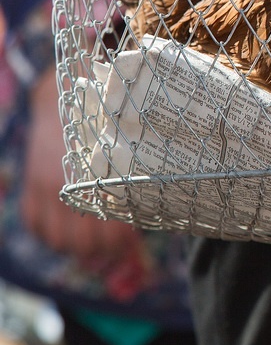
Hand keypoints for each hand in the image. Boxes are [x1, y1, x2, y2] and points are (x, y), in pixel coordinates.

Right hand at [20, 64, 148, 291]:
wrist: (61, 94)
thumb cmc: (102, 115)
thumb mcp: (122, 139)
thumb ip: (136, 165)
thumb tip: (168, 193)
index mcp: (93, 172)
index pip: (107, 225)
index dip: (120, 242)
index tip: (131, 244)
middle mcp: (64, 183)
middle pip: (81, 241)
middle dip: (101, 250)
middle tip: (116, 248)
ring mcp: (43, 187)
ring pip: (57, 239)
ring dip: (76, 247)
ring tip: (94, 245)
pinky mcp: (29, 185)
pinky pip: (34, 225)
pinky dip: (49, 235)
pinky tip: (67, 233)